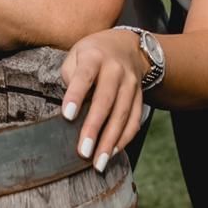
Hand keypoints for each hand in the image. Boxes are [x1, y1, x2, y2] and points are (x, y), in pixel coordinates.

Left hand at [59, 28, 147, 173]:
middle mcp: (115, 70)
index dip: (76, 95)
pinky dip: (125, 138)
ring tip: (98, 162)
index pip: (84, 76)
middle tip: (83, 151)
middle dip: (94, 128)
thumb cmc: (93, 54)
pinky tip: (113, 152)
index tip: (67, 116)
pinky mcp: (140, 96)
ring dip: (110, 140)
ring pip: (122, 114)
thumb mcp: (76, 54)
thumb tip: (72, 105)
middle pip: (105, 101)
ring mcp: (131, 84)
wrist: (126, 46)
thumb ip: (70, 76)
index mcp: (95, 56)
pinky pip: (135, 120)